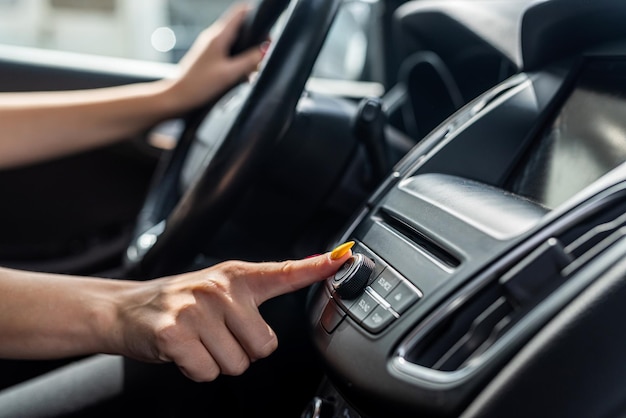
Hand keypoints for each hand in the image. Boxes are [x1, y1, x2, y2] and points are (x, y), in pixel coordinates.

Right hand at [114, 248, 351, 381]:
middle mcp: (219, 288)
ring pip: (236, 364)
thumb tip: (294, 294)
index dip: (317, 267)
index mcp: (236, 276)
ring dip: (217, 362)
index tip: (344, 258)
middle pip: (263, 346)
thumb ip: (254, 296)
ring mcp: (196, 310)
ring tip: (198, 341)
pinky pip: (208, 372)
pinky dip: (196, 371)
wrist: (127, 309)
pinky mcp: (176, 334)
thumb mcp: (220, 289)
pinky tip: (184, 351)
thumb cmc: (180, 302)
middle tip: (216, 336)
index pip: (285, 272)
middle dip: (242, 351)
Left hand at [165, 4, 264, 112]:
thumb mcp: (229, 74)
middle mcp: (214, 38)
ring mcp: (211, 48)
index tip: (267, 28)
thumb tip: (265, 50)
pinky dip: (239, 62)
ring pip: (236, 43)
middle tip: (264, 53)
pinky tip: (242, 76)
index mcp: (218, 36)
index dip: (256, 14)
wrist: (177, 98)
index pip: (240, 12)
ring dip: (247, 53)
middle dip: (255, 39)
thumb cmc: (198, 85)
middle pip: (241, 28)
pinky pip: (229, 54)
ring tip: (254, 69)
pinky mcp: (209, 58)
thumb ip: (249, 61)